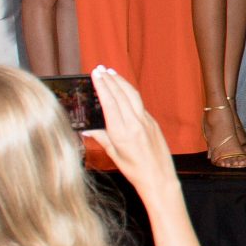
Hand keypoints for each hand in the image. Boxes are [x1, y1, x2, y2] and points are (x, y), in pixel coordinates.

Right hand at [84, 65, 180, 217]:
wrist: (159, 177)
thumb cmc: (134, 169)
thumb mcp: (113, 154)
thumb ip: (101, 137)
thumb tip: (86, 128)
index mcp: (122, 131)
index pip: (110, 102)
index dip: (102, 86)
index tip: (95, 74)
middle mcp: (135, 123)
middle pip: (121, 94)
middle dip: (110, 79)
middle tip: (100, 68)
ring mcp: (146, 121)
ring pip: (133, 95)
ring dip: (121, 82)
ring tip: (111, 73)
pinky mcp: (153, 122)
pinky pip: (139, 103)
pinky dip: (130, 93)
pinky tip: (123, 89)